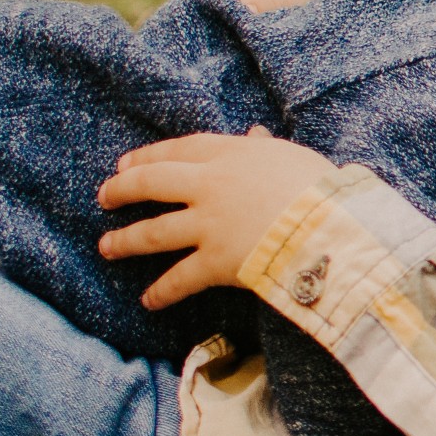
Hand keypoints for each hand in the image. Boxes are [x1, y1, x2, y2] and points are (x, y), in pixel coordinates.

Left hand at [96, 131, 335, 308]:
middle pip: (151, 183)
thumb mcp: (293, 158)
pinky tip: (148, 300)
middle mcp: (209, 186)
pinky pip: (179, 279)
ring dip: (125, 241)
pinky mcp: (214, 262)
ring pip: (153, 232)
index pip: (179, 149)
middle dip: (122, 190)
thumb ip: (265, 149)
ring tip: (107, 247)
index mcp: (230, 155)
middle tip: (104, 198)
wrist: (331, 226)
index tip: (126, 164)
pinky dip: (162, 292)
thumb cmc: (322, 189)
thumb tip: (254, 134)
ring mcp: (208, 225)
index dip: (148, 156)